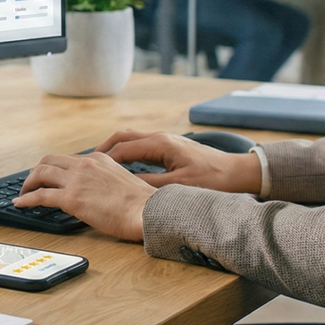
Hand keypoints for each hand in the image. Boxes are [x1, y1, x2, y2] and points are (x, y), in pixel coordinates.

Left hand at [14, 153, 155, 240]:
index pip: (70, 160)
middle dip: (37, 171)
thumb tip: (96, 192)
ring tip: (23, 193)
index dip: (56, 169)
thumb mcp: (123, 180)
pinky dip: (27, 199)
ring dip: (28, 183)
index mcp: (99, 159)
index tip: (50, 177)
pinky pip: (40, 195)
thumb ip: (106, 180)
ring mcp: (76, 180)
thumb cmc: (142, 203)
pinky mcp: (71, 198)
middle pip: (49, 161)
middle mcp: (85, 164)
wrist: (148, 211)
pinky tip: (20, 204)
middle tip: (32, 183)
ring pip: (41, 173)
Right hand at [94, 130, 261, 193]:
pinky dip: (127, 153)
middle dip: (103, 148)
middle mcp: (161, 138)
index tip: (88, 170)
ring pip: (131, 140)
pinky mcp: (170, 147)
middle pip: (122, 137)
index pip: (122, 148)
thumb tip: (125, 187)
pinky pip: (141, 146)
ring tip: (100, 165)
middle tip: (87, 163)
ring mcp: (166, 141)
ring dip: (115, 150)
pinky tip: (124, 167)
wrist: (238, 172)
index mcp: (160, 144)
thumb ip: (151, 185)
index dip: (103, 160)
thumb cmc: (214, 179)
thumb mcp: (179, 186)